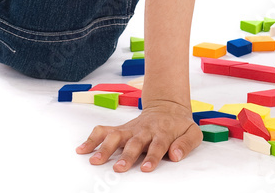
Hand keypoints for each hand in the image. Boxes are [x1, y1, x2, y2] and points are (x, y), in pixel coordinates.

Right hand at [75, 100, 202, 171]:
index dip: (152, 157)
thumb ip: (186, 143)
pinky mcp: (121, 129)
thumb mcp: (192, 132)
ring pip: (116, 136)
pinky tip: (82, 149)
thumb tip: (176, 155)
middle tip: (119, 168)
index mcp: (163, 133)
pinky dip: (92, 139)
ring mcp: (131, 130)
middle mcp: (145, 131)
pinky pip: (104, 131)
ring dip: (105, 148)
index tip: (146, 168)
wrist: (167, 107)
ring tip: (95, 160)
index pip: (158, 146)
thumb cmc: (179, 125)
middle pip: (135, 143)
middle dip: (127, 156)